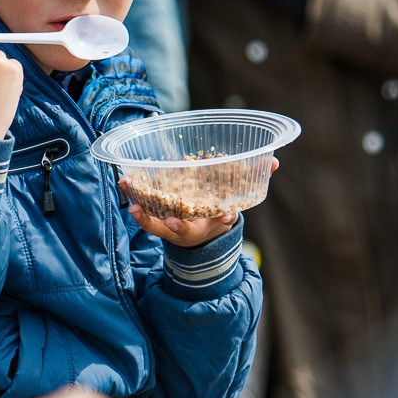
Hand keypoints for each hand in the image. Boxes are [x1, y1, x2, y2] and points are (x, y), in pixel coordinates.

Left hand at [120, 158, 278, 246]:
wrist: (199, 236)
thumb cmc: (217, 212)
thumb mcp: (236, 199)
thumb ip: (254, 180)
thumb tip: (274, 161)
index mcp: (207, 225)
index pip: (213, 223)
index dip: (217, 220)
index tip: (222, 216)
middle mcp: (186, 229)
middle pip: (176, 230)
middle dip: (171, 225)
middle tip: (167, 220)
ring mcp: (168, 226)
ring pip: (153, 223)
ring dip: (142, 215)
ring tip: (132, 205)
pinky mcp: (155, 217)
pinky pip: (142, 209)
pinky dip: (132, 196)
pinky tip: (123, 181)